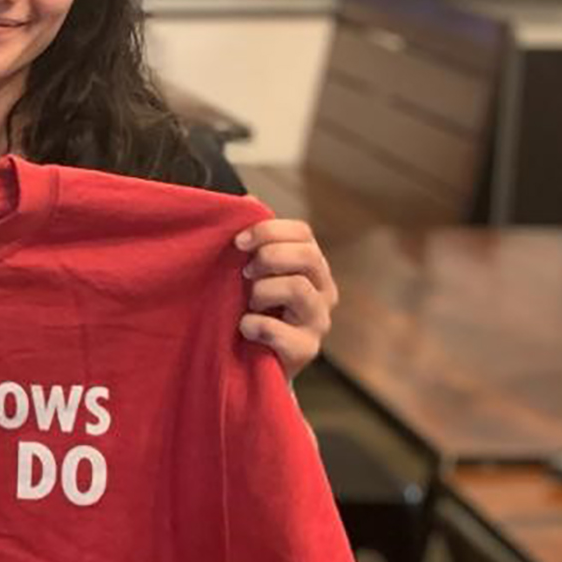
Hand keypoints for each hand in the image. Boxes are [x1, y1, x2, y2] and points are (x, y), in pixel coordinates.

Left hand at [233, 219, 337, 377]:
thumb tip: (247, 199)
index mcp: (311, 265)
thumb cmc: (252, 309)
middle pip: (307, 255)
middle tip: (244, 273)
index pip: (303, 232)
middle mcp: (323, 290)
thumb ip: (253, 240)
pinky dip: (254, 325)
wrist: (251, 362)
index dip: (269, 230)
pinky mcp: (307, 350)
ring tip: (247, 304)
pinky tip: (244, 328)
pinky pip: (280, 331)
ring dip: (261, 291)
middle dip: (268, 257)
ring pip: (297, 287)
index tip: (238, 241)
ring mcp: (319, 321)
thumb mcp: (251, 272)